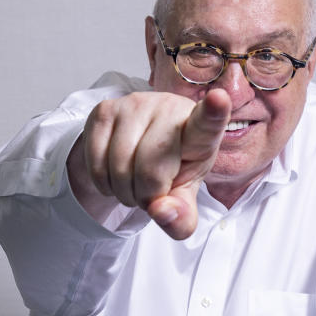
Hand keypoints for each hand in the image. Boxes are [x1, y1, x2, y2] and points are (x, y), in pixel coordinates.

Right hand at [66, 88, 230, 239]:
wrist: (139, 147)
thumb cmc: (172, 168)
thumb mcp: (183, 197)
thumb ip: (181, 217)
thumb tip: (160, 211)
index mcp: (200, 131)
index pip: (207, 123)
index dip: (213, 112)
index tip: (219, 99)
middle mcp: (170, 109)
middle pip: (150, 170)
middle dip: (146, 195)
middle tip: (151, 192)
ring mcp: (135, 105)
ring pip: (120, 166)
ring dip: (123, 191)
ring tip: (133, 184)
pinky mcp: (105, 109)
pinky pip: (96, 161)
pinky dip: (102, 183)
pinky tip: (114, 176)